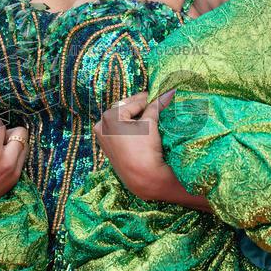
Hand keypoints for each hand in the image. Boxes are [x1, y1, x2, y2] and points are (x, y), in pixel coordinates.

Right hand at [0, 111, 28, 225]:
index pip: (1, 126)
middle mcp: (7, 161)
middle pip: (21, 133)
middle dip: (9, 132)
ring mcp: (14, 171)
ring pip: (25, 145)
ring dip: (14, 143)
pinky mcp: (16, 178)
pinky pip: (22, 158)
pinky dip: (14, 154)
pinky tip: (0, 160)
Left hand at [94, 91, 210, 211]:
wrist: (143, 178)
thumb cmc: (145, 149)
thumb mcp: (150, 124)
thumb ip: (156, 106)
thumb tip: (169, 92)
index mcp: (109, 117)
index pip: (132, 102)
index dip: (147, 98)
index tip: (158, 95)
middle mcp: (101, 126)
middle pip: (124, 110)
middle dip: (140, 107)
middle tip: (155, 103)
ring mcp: (103, 138)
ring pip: (121, 121)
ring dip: (135, 117)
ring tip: (151, 115)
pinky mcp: (108, 148)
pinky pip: (119, 132)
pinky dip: (130, 128)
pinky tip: (141, 128)